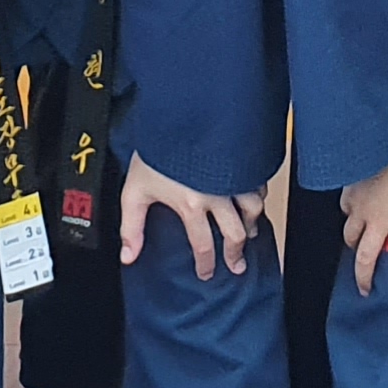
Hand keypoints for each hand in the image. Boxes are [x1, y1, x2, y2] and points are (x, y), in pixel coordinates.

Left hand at [117, 151, 263, 276]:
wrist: (176, 114)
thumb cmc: (156, 150)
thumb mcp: (135, 191)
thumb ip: (132, 227)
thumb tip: (128, 255)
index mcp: (192, 205)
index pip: (204, 245)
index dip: (206, 264)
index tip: (207, 272)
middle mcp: (217, 194)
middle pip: (236, 233)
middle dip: (237, 253)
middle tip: (237, 264)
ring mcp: (234, 176)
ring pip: (254, 208)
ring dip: (253, 224)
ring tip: (251, 232)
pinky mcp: (242, 159)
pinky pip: (259, 183)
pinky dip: (259, 195)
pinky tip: (254, 197)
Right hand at [342, 141, 387, 298]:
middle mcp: (378, 217)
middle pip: (364, 258)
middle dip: (364, 277)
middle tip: (366, 289)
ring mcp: (361, 201)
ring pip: (348, 232)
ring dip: (354, 244)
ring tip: (357, 247)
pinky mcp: (352, 183)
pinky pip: (344, 205)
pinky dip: (348, 212)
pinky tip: (354, 209)